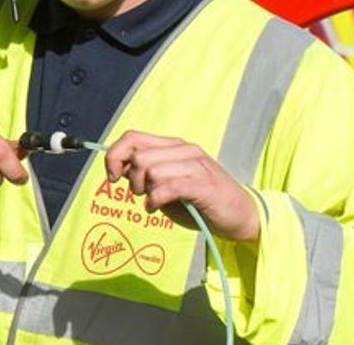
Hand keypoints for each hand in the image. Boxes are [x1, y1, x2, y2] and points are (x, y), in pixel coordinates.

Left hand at [104, 131, 259, 242]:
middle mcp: (184, 149)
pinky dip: (155, 200)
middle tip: (140, 195)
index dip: (114, 155)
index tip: (112, 176)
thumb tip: (117, 170)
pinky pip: (168, 186)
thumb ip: (145, 176)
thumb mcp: (168, 186)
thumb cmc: (201, 203)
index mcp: (174, 146)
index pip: (133, 137)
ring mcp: (196, 165)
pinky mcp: (203, 184)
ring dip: (144, 191)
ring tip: (152, 203)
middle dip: (131, 179)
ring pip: (151, 170)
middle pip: (139, 155)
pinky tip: (156, 208)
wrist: (241, 216)